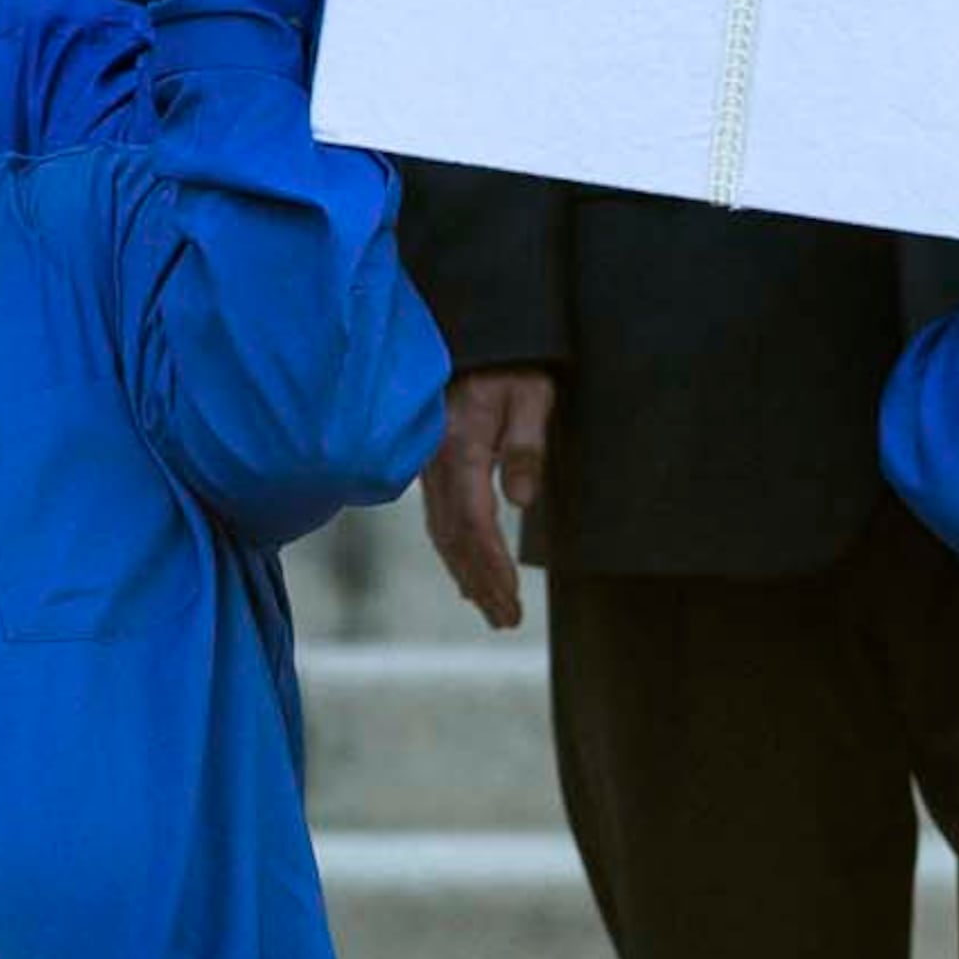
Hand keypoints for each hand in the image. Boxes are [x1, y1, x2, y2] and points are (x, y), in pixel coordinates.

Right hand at [423, 367, 552, 631]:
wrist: (472, 338)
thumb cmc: (508, 366)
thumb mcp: (530, 394)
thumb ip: (526, 443)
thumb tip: (522, 499)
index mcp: (460, 451)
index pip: (473, 523)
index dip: (491, 565)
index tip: (511, 598)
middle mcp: (436, 468)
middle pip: (455, 540)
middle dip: (481, 583)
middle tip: (507, 620)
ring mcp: (429, 471)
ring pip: (443, 536)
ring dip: (467, 577)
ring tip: (493, 612)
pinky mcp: (432, 471)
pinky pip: (439, 523)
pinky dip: (455, 556)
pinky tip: (468, 579)